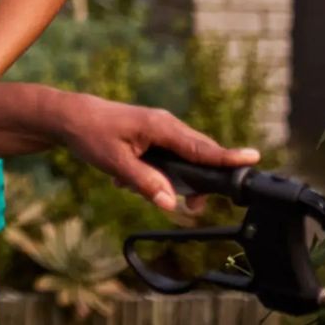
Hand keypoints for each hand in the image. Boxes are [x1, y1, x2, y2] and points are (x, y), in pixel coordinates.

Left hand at [58, 95, 260, 211]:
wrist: (69, 117)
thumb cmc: (91, 135)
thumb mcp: (115, 163)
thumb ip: (145, 182)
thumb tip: (171, 203)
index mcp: (161, 127)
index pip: (201, 147)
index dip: (228, 156)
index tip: (254, 158)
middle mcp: (166, 125)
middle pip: (199, 155)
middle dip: (199, 182)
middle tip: (193, 206)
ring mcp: (160, 129)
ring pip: (182, 159)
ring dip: (168, 180)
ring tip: (132, 185)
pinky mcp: (152, 136)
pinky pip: (167, 158)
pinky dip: (155, 173)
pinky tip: (124, 179)